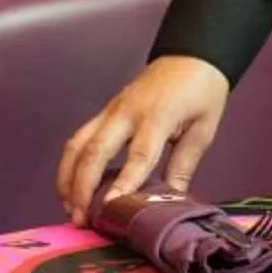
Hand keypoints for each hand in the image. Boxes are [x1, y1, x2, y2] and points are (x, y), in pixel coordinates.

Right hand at [57, 55, 228, 225]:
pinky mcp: (105, 110)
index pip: (138, 155)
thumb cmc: (202, 92)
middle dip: (82, 187)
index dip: (124, 183)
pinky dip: (71, 163)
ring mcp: (112, 109)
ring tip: (69, 208)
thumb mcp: (203, 130)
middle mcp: (127, 112)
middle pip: (96, 150)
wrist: (191, 54)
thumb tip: (170, 203)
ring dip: (68, 177)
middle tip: (80, 219)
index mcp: (157, 116)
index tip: (109, 209)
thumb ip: (183, 166)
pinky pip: (80, 137)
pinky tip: (70, 185)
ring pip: (78, 143)